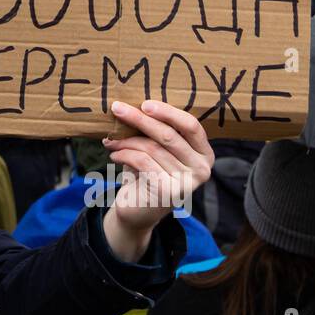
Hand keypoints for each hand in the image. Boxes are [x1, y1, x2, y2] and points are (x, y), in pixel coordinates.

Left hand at [100, 100, 214, 263]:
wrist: (138, 211)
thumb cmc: (148, 173)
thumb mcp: (156, 150)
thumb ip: (155, 131)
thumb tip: (130, 105)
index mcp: (204, 153)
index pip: (191, 126)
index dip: (168, 112)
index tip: (144, 103)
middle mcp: (202, 169)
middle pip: (168, 135)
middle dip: (139, 119)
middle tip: (117, 108)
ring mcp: (187, 183)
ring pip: (151, 147)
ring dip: (125, 140)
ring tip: (110, 140)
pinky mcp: (169, 192)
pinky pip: (142, 162)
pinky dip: (124, 154)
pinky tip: (114, 155)